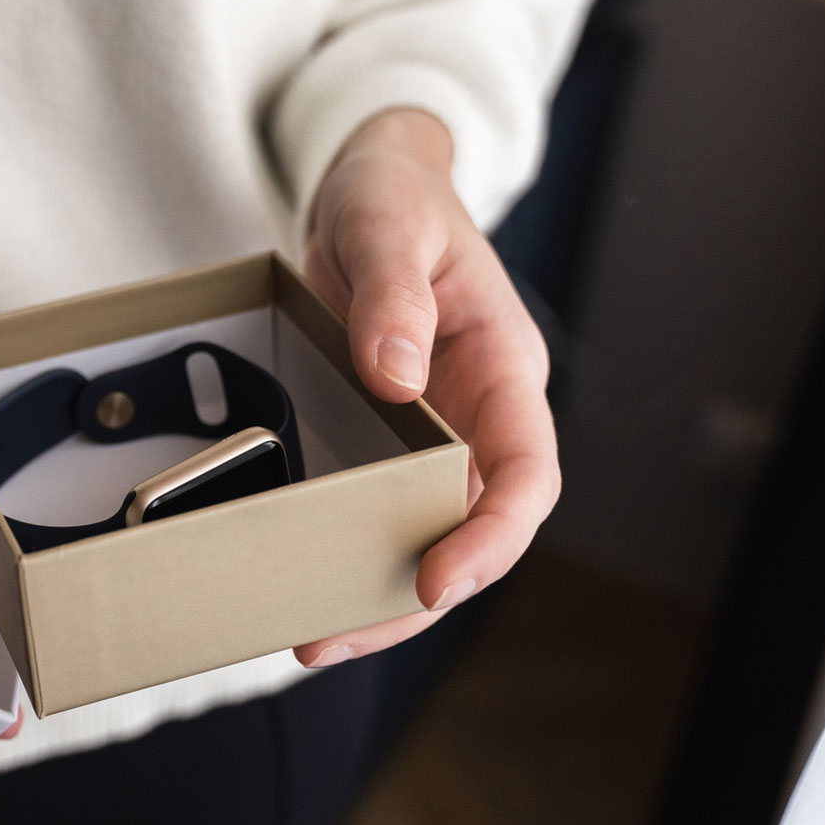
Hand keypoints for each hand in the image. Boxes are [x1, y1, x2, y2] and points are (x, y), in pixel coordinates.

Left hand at [293, 108, 560, 666]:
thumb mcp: (388, 226)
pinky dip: (344, 554)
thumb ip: (395, 300)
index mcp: (504, 369)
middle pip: (471, 530)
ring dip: (374, 594)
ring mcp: (435, 432)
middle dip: (414, 596)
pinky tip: (300, 588)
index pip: (525, 474)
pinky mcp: (386, 438)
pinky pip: (377, 510)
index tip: (435, 579)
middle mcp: (479, 414)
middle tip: (335, 637)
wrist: (367, 186)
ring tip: (311, 638)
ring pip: (423, 535)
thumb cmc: (394, 197)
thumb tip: (398, 376)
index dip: (490, 537)